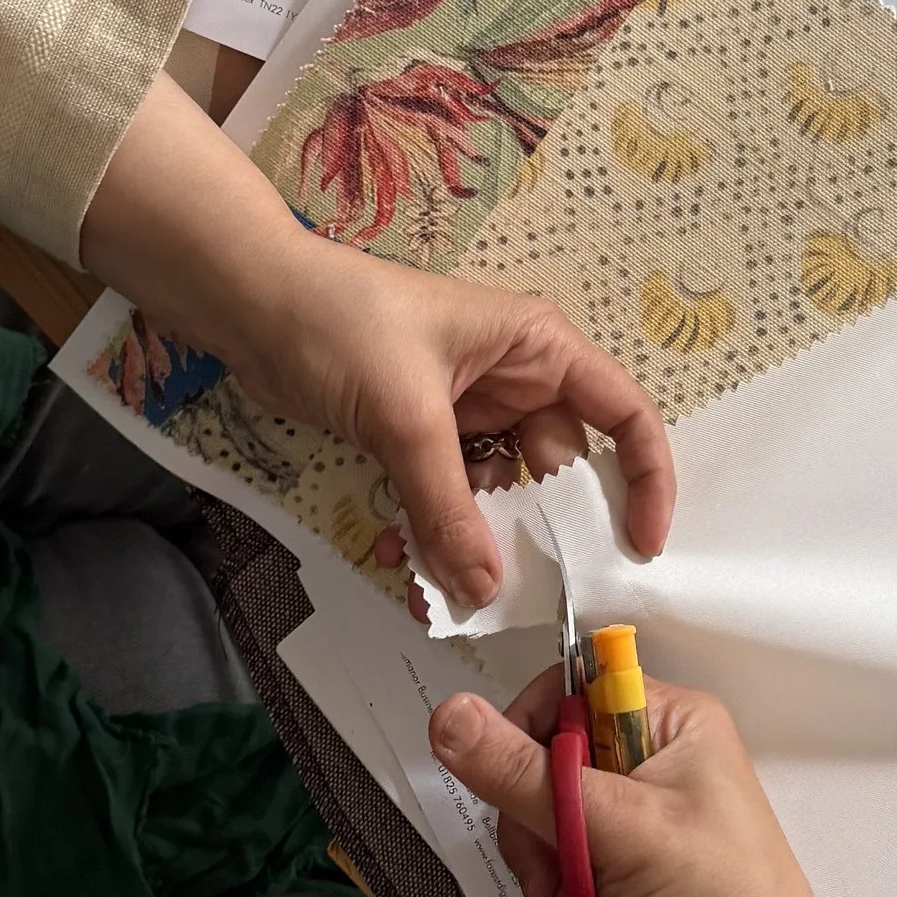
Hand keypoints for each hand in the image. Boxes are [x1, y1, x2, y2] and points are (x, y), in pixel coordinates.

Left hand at [79, 74, 672, 611]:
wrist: (251, 303)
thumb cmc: (341, 324)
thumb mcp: (406, 416)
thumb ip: (448, 506)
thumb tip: (486, 587)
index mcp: (539, 348)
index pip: (624, 414)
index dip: (645, 479)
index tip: (639, 546)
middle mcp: (518, 380)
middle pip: (561, 471)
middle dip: (545, 533)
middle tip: (529, 593)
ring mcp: (471, 412)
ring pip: (502, 495)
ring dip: (478, 541)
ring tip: (448, 587)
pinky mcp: (425, 437)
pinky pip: (451, 498)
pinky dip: (435, 530)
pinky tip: (404, 559)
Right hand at [430, 673, 831, 896]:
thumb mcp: (614, 827)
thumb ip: (523, 774)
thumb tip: (453, 718)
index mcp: (678, 725)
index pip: (573, 693)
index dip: (531, 736)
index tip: (514, 783)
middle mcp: (665, 770)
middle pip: (550, 776)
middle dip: (544, 844)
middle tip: (554, 881)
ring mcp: (649, 833)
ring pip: (555, 843)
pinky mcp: (637, 888)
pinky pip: (572, 892)